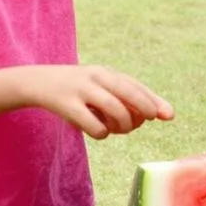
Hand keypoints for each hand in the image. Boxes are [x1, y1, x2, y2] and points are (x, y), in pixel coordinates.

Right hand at [22, 65, 173, 139]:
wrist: (36, 82)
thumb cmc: (77, 89)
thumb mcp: (99, 86)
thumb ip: (124, 98)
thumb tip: (154, 115)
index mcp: (106, 72)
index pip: (136, 86)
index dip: (155, 101)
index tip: (169, 116)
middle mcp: (96, 76)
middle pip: (130, 93)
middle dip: (145, 109)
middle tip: (145, 122)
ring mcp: (82, 90)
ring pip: (115, 110)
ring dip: (122, 125)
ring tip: (117, 128)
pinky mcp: (67, 105)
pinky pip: (95, 126)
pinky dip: (102, 133)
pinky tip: (97, 131)